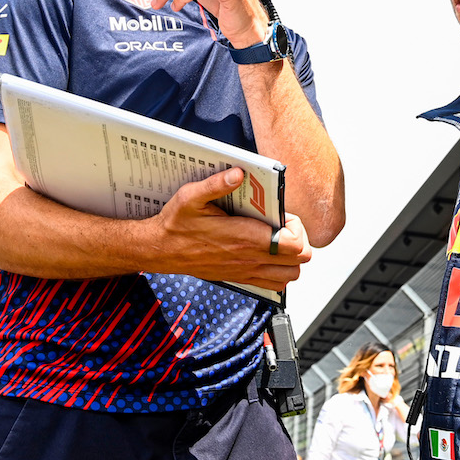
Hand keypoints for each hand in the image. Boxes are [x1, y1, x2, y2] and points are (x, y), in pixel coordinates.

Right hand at [147, 168, 310, 290]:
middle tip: (285, 227)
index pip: (293, 243)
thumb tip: (237, 174)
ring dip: (291, 258)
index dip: (297, 229)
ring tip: (279, 241)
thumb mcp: (191, 197)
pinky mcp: (239, 278)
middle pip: (298, 260)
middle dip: (299, 242)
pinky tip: (268, 255)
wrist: (160, 250)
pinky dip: (279, 272)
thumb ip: (216, 184)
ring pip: (289, 276)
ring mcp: (245, 271)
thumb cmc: (176, 224)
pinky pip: (273, 285)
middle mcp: (248, 258)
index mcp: (243, 237)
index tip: (284, 217)